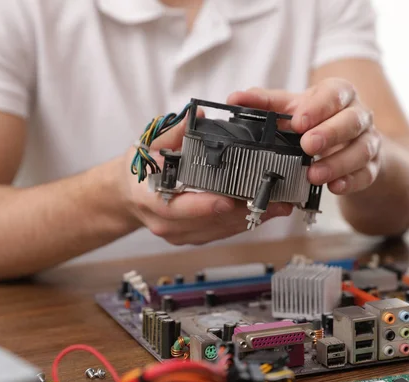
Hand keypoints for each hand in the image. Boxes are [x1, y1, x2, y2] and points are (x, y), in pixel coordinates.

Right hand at [120, 109, 292, 245]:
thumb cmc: (140, 169)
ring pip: (220, 230)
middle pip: (208, 222)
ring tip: (280, 205)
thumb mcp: (149, 145)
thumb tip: (196, 116)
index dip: (204, 205)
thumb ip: (174, 132)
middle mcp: (166, 223)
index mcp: (150, 198)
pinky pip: (222, 232)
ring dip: (251, 218)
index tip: (228, 200)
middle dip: (243, 211)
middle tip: (274, 201)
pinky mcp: (194, 238)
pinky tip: (267, 211)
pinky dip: (245, 222)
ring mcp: (181, 235)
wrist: (128, 195)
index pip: (178, 207)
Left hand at [227, 78, 380, 194]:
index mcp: (339, 94)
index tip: (299, 121)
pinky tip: (334, 187)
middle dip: (330, 133)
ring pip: (361, 150)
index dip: (319, 107)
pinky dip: (350, 182)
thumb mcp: (292, 108)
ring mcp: (368, 142)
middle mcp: (358, 115)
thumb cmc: (317, 122)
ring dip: (337, 163)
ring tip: (313, 174)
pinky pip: (366, 174)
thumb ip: (265, 103)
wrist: (347, 145)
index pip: (335, 94)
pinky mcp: (371, 167)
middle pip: (352, 121)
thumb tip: (234, 99)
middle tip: (307, 146)